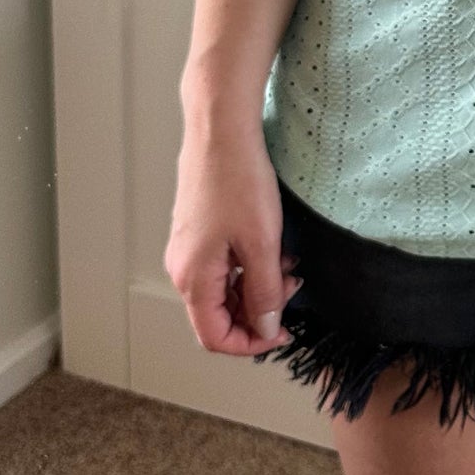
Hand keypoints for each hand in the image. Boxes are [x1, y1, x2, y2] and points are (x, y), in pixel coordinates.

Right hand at [165, 121, 300, 357]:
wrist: (220, 131)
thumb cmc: (237, 180)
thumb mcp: (262, 244)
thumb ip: (264, 292)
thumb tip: (267, 328)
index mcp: (193, 278)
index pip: (215, 338)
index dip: (251, 344)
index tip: (283, 332)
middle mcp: (184, 269)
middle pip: (219, 316)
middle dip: (259, 311)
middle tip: (291, 288)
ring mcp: (189, 250)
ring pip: (224, 291)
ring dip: (258, 287)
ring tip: (286, 265)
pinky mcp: (199, 233)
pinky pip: (224, 267)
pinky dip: (250, 267)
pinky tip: (272, 248)